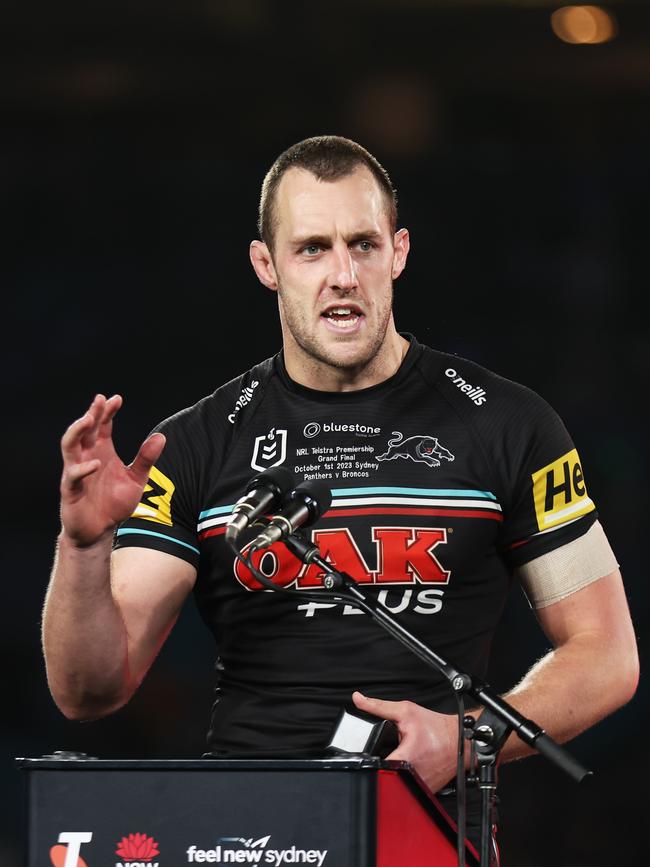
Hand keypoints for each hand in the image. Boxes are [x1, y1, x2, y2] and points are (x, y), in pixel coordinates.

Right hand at [60, 394, 165, 546]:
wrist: (99, 531)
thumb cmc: (114, 503)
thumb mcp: (136, 479)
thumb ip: (146, 459)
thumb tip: (161, 437)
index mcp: (101, 451)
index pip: (102, 425)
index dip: (107, 411)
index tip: (117, 399)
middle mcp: (87, 457)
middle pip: (84, 429)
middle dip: (92, 414)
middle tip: (100, 401)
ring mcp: (76, 472)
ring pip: (69, 445)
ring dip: (77, 431)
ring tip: (88, 420)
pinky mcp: (70, 490)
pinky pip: (72, 475)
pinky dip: (82, 469)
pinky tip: (95, 463)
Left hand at [352, 691, 461, 793]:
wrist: (460, 739)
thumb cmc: (437, 728)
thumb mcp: (405, 711)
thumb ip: (378, 707)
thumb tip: (358, 699)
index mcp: (404, 759)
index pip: (376, 768)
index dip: (367, 762)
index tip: (367, 756)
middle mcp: (411, 777)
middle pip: (384, 777)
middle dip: (380, 766)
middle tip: (386, 753)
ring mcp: (419, 786)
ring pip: (396, 784)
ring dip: (392, 773)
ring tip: (398, 760)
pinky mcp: (425, 790)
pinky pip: (408, 787)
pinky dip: (405, 778)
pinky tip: (408, 766)